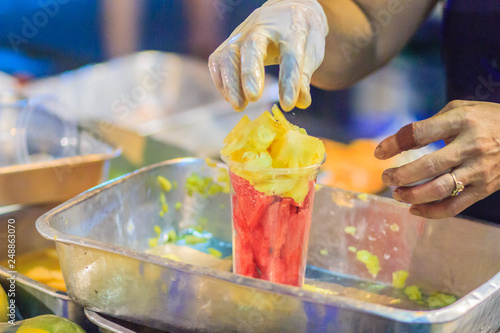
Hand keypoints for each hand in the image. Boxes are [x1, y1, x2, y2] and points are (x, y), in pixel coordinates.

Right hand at [208, 0, 327, 110]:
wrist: (285, 11)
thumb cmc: (301, 34)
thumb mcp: (312, 50)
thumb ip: (304, 75)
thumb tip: (300, 103)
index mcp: (291, 28)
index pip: (291, 55)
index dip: (289, 81)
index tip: (288, 104)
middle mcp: (263, 26)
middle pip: (252, 46)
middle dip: (250, 73)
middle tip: (254, 98)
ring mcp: (242, 33)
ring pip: (229, 54)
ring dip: (231, 82)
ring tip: (239, 106)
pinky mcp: (229, 43)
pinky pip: (217, 60)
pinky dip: (220, 81)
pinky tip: (231, 98)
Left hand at [374, 100, 499, 218]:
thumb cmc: (485, 119)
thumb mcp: (460, 110)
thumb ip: (431, 124)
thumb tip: (399, 143)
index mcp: (462, 121)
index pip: (420, 133)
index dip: (395, 143)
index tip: (379, 153)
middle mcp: (471, 146)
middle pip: (429, 166)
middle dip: (401, 175)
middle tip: (386, 178)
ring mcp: (479, 170)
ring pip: (440, 189)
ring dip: (413, 195)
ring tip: (397, 193)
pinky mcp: (484, 189)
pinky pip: (455, 206)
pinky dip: (431, 212)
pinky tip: (414, 209)